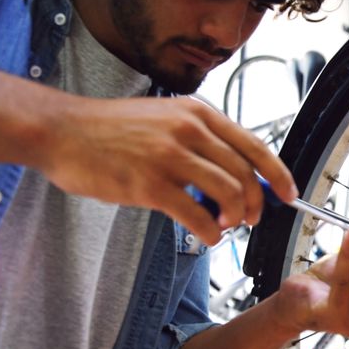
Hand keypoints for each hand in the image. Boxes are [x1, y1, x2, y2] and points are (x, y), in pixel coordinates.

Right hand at [39, 95, 296, 244]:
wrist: (61, 130)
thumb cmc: (109, 129)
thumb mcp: (164, 118)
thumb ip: (199, 139)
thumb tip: (232, 173)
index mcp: (197, 113)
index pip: (254, 146)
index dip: (278, 175)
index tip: (288, 194)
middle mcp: (189, 130)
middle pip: (246, 174)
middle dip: (256, 204)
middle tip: (250, 219)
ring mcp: (169, 156)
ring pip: (229, 193)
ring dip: (234, 218)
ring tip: (225, 227)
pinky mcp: (149, 184)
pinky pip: (197, 215)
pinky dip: (211, 232)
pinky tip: (206, 236)